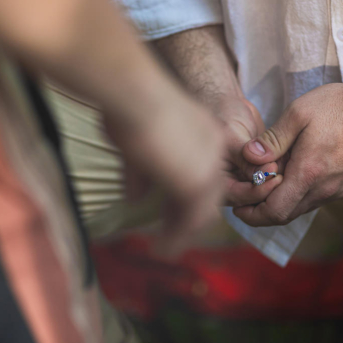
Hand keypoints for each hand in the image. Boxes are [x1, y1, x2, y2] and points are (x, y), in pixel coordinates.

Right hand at [104, 84, 226, 255]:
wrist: (135, 93)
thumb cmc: (129, 106)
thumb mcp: (135, 142)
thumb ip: (140, 172)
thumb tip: (134, 199)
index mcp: (205, 134)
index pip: (206, 173)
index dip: (190, 195)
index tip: (172, 210)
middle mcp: (213, 150)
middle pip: (211, 194)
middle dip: (190, 217)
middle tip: (172, 234)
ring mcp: (207, 168)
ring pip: (203, 211)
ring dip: (183, 232)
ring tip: (165, 247)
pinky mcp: (195, 183)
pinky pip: (190, 221)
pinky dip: (176, 237)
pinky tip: (161, 248)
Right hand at [153, 26, 281, 205]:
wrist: (226, 104)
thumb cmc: (221, 114)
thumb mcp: (231, 134)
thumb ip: (244, 157)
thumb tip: (262, 176)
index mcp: (214, 180)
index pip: (237, 197)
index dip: (257, 191)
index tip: (276, 177)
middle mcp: (228, 184)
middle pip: (251, 200)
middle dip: (270, 190)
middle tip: (287, 176)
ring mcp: (242, 179)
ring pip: (263, 191)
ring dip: (276, 183)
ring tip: (291, 170)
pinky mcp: (256, 172)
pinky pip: (270, 179)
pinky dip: (280, 175)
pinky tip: (292, 165)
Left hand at [232, 65, 342, 225]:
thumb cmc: (340, 107)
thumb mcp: (299, 113)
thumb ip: (272, 139)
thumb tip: (248, 157)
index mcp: (309, 173)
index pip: (275, 212)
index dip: (252, 215)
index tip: (237, 206)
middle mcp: (325, 189)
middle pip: (286, 214)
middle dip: (262, 211)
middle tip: (245, 198)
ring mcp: (339, 190)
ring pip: (302, 207)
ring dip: (282, 200)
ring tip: (266, 181)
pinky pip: (317, 198)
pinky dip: (299, 193)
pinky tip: (292, 174)